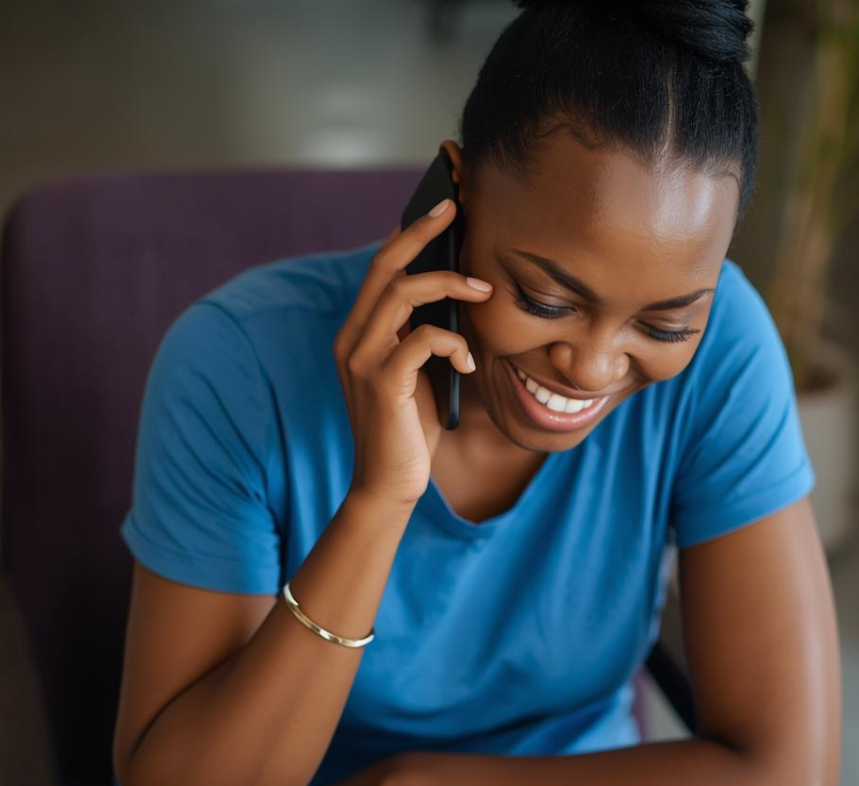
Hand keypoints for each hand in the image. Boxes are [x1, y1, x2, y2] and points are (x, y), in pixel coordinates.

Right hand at [332, 200, 492, 507]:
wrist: (390, 484)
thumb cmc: (411, 430)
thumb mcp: (420, 374)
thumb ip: (426, 338)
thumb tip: (460, 298)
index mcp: (359, 333)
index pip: (381, 270)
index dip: (408, 234)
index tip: (439, 209)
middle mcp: (353, 339)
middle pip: (386, 267)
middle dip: (422, 232)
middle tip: (455, 207)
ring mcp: (362, 359)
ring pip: (403, 294)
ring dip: (449, 285)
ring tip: (484, 291)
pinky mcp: (381, 383)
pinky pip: (423, 340)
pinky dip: (454, 344)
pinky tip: (470, 362)